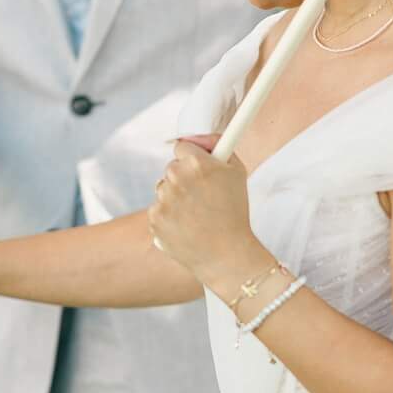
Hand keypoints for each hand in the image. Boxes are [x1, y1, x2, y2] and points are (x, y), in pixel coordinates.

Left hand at [146, 134, 259, 288]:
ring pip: (164, 190)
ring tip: (197, 216)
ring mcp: (163, 199)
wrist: (227, 256)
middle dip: (184, 179)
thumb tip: (203, 137)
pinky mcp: (154, 218)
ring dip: (176, 199)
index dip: (192, 158)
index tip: (199, 168)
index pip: (182, 147)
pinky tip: (188, 227)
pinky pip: (159, 210)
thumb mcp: (238, 173)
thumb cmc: (236, 214)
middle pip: (172, 168)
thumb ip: (220, 147)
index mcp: (197, 163)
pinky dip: (169, 218)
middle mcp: (177, 177)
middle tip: (204, 198)